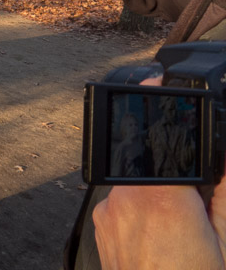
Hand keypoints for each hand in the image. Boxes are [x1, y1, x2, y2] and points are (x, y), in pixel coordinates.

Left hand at [92, 77, 225, 268]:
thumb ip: (225, 195)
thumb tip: (222, 159)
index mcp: (162, 202)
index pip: (156, 136)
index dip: (157, 104)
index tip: (158, 82)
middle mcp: (125, 203)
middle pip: (148, 160)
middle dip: (172, 160)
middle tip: (198, 199)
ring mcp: (109, 217)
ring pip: (136, 183)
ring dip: (161, 188)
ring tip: (188, 227)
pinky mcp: (103, 230)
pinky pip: (125, 203)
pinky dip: (147, 205)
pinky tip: (168, 234)